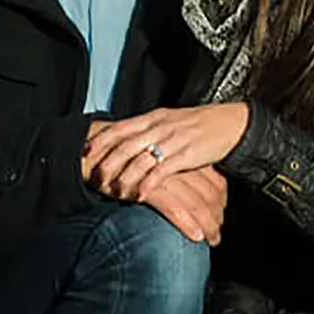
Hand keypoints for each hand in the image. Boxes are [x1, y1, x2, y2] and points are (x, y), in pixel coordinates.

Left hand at [83, 104, 249, 199]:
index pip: (119, 127)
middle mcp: (159, 127)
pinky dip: (147, 184)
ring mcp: (172, 140)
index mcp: (152, 118)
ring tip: (114, 192)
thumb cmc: (197, 125)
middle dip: (107, 164)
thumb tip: (124, 140)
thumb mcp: (168, 122)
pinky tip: (139, 195)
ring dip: (124, 178)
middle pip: (125, 145)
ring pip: (140, 159)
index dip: (101, 140)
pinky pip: (161, 171)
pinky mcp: (186, 154)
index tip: (85, 152)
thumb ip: (147, 130)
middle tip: (95, 179)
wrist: (228, 123)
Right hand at [94, 164, 226, 243]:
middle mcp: (179, 166)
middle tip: (217, 236)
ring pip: (196, 203)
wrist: (97, 155)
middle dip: (216, 218)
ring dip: (207, 225)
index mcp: (184, 158)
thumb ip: (177, 177)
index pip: (216, 182)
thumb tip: (195, 196)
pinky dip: (187, 223)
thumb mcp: (158, 168)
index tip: (220, 219)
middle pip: (210, 195)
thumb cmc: (128, 165)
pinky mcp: (148, 187)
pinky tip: (195, 237)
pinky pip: (174, 207)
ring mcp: (164, 176)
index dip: (222, 203)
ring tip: (211, 240)